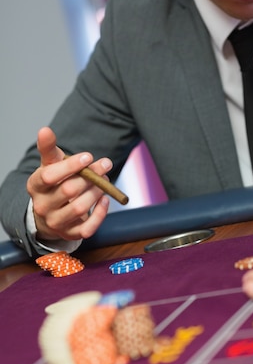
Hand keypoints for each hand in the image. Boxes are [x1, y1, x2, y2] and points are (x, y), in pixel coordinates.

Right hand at [26, 127, 110, 242]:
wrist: (50, 211)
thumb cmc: (53, 183)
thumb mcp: (49, 164)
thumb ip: (48, 148)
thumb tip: (45, 130)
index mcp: (35, 185)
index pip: (49, 175)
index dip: (71, 166)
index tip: (88, 156)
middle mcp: (42, 206)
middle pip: (69, 190)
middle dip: (91, 176)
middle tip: (105, 164)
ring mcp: (56, 222)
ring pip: (79, 208)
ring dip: (97, 192)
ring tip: (104, 180)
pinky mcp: (70, 234)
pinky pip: (87, 228)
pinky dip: (100, 214)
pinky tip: (104, 200)